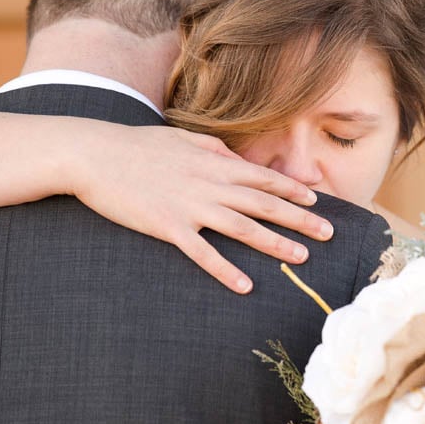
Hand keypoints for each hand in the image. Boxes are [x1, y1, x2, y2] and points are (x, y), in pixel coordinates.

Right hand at [69, 125, 332, 293]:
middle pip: (265, 203)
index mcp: (214, 162)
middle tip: (328, 233)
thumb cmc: (138, 146)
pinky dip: (225, 269)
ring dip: (275, 244)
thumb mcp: (182, 138)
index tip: (318, 201)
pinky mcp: (169, 227)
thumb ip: (213, 148)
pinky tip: (245, 285)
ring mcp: (191, 206)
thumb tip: (235, 158)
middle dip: (300, 218)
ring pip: (243, 227)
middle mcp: (210, 183)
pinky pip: (203, 253)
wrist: (96, 155)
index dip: (293, 190)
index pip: (264, 177)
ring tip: (301, 258)